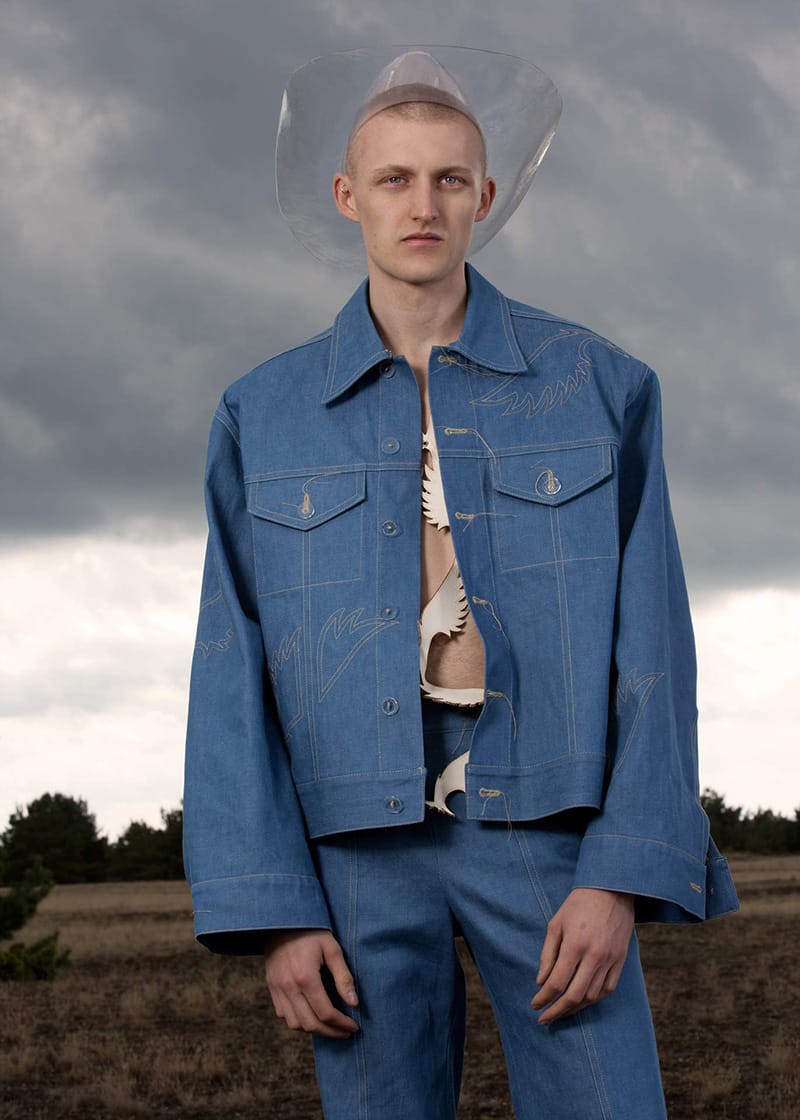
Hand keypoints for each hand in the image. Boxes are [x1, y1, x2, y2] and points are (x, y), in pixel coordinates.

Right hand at [264, 927, 359, 1038]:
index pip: (326, 1013)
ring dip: (314, 1029)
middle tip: (346, 1032)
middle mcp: (289, 987)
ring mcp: (277, 989)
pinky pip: (284, 1015)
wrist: (281, 920)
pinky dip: (298, 1020)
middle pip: (311, 1024)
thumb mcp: (332, 948)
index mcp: (306, 977)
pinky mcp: (271, 988)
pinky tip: (312, 1014)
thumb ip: (343, 977)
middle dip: (331, 1032)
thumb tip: (354, 1003)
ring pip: (295, 1024)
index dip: (342, 1024)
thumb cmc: (311, 932)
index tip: (354, 1026)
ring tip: (330, 1025)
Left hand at [531, 887, 634, 1025]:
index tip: (534, 1005)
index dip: (544, 998)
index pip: (557, 982)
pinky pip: (608, 989)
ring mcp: (610, 959)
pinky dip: (593, 1000)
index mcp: (575, 944)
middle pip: (574, 996)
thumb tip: (541, 982)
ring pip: (592, 996)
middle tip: (544, 1019)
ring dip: (574, 1009)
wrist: (611, 890)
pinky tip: (582, 1002)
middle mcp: (595, 955)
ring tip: (560, 1012)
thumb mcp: (556, 924)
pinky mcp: (621, 960)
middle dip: (557, 1011)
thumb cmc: (578, 904)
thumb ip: (548, 954)